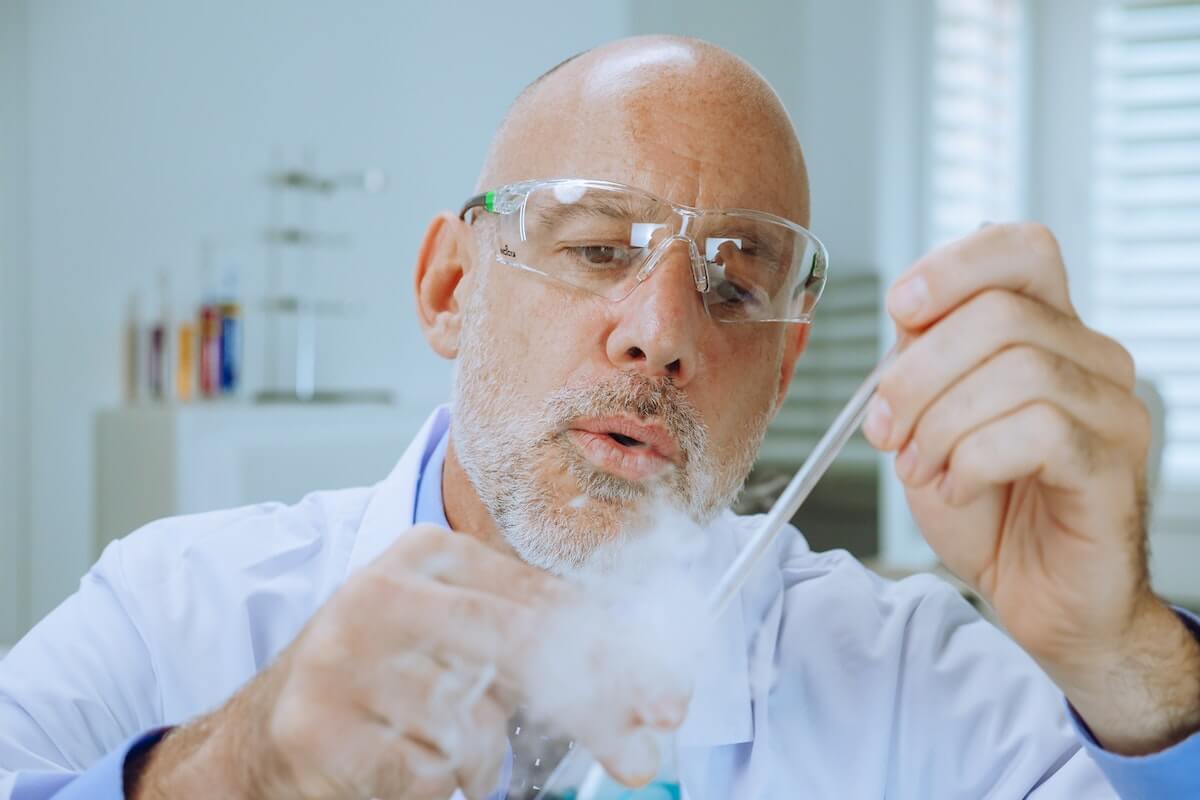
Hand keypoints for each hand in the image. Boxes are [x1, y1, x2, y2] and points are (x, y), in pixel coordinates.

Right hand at [129, 525, 677, 798]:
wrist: (267, 734)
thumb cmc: (386, 685)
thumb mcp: (460, 645)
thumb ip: (540, 654)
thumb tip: (644, 696)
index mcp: (429, 557)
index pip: (544, 598)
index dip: (617, 653)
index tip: (665, 702)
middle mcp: (385, 592)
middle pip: (524, 645)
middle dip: (595, 707)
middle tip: (638, 756)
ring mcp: (344, 656)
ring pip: (477, 727)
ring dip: (479, 759)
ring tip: (433, 746)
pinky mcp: (315, 724)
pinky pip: (429, 775)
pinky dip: (432, 786)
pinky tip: (395, 763)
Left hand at [865, 223, 1199, 753]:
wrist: (1034, 593)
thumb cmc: (988, 506)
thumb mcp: (932, 420)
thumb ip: (924, 362)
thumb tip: (907, 323)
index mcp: (1048, 331)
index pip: (1021, 248)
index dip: (952, 267)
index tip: (898, 311)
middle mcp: (1091, 357)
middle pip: (999, 313)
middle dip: (918, 373)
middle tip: (888, 431)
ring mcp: (1112, 409)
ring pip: (1017, 370)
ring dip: (941, 424)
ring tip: (922, 468)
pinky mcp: (1112, 465)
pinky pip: (1039, 430)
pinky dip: (975, 460)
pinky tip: (959, 488)